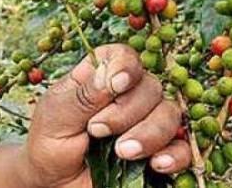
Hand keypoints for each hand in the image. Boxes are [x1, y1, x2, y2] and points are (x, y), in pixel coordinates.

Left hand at [20, 44, 191, 187]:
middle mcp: (127, 96)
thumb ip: (82, 96)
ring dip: (149, 134)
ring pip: (170, 114)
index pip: (124, 56)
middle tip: (97, 131)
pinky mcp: (158, 152)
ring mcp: (145, 123)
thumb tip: (112, 75)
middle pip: (151, 86)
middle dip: (127, 111)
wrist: (53, 184)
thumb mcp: (55, 117)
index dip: (126, 66)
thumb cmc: (49, 144)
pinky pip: (182, 148)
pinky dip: (174, 154)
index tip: (116, 86)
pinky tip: (156, 164)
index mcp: (99, 77)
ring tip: (121, 153)